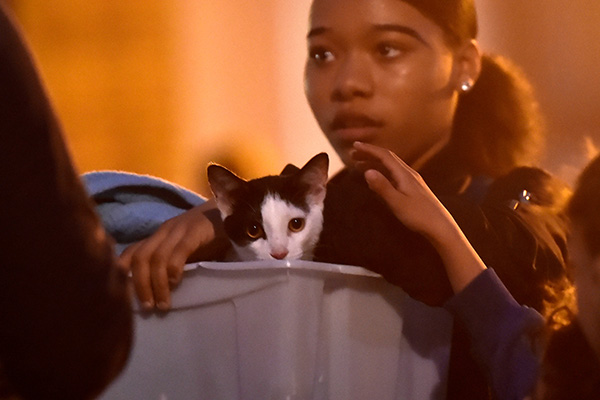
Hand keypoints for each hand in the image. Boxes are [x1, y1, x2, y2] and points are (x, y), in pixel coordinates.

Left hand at [119, 199, 228, 310]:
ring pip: (157, 256)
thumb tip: (160, 291)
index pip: (132, 251)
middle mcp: (165, 231)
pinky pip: (180, 250)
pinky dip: (174, 268)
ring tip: (162, 304)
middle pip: (141, 257)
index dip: (122, 272)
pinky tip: (176, 283)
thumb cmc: (212, 234)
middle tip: (146, 307)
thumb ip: (174, 261)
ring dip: (156, 283)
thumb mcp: (188, 248)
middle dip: (139, 285)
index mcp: (160, 235)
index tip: (122, 296)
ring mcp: (180, 229)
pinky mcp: (196, 230)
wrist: (237, 210)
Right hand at [352, 141, 485, 292]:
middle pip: (387, 158)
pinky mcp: (413, 189)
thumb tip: (367, 171)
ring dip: (375, 163)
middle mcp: (409, 174)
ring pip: (391, 166)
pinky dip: (382, 172)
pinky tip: (377, 179)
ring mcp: (412, 181)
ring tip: (359, 165)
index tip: (354, 146)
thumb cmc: (419, 216)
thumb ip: (382, 187)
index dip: (368, 149)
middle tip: (353, 154)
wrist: (441, 227)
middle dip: (369, 154)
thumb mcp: (397, 203)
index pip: (384, 156)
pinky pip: (394, 174)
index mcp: (404, 174)